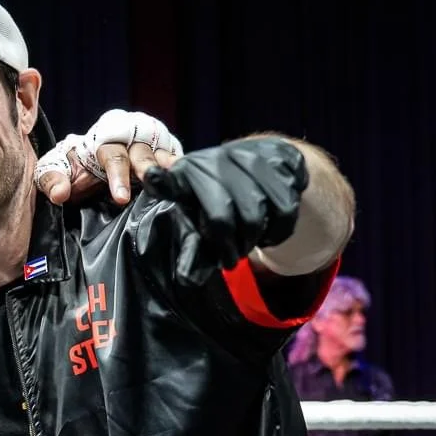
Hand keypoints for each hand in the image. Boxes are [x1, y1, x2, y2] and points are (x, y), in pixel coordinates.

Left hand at [37, 109, 181, 205]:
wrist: (93, 160)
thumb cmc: (76, 164)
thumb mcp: (57, 168)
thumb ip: (53, 179)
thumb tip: (59, 195)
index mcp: (105, 137)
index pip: (114, 155)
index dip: (118, 176)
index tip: (121, 198)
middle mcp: (132, 136)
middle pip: (143, 153)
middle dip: (148, 168)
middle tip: (152, 183)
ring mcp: (153, 144)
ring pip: (163, 156)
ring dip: (169, 170)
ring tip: (177, 184)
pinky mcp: (168, 152)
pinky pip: (177, 161)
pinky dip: (182, 171)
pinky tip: (187, 184)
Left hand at [141, 137, 306, 264]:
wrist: (267, 161)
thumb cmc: (224, 197)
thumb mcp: (201, 215)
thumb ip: (194, 244)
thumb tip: (188, 279)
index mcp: (187, 171)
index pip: (172, 183)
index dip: (160, 180)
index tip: (149, 177)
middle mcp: (216, 158)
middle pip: (222, 216)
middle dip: (230, 246)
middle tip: (232, 258)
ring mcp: (250, 156)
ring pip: (255, 215)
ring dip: (256, 238)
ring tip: (250, 241)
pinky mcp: (281, 159)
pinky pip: (286, 208)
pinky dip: (279, 228)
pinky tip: (269, 228)